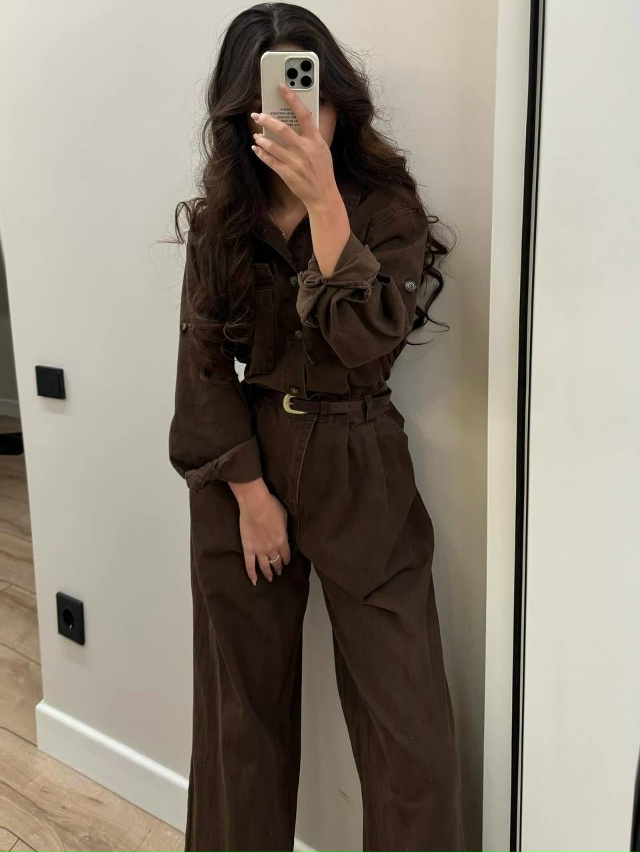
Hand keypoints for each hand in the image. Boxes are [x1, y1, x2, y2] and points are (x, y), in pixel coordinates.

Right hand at [237, 488, 291, 584]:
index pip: (286, 555)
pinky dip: (251, 574)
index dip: (286, 560)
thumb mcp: (284, 516)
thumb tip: (284, 532)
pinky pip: (249, 565)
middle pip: (276, 561)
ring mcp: (259, 550)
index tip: (286, 562)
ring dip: (268, 573)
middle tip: (279, 572)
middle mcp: (272, 548)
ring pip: (265, 566)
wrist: (255, 503)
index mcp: (282, 540)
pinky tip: (254, 581)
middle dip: (279, 567)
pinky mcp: (248, 549)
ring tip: (270, 578)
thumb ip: (284, 528)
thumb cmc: (271, 505)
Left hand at [250, 83, 337, 209]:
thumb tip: (299, 120)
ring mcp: (295, 162)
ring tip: (256, 133)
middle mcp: (305, 149)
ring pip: (272, 145)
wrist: (323, 195)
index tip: (282, 87)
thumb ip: (311, 135)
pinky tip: (256, 148)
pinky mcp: (287, 174)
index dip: (292, 99)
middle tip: (257, 115)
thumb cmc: (323, 170)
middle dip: (266, 120)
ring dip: (261, 138)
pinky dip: (261, 153)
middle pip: (282, 129)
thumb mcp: (322, 149)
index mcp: (315, 140)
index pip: (304, 114)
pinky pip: (270, 160)